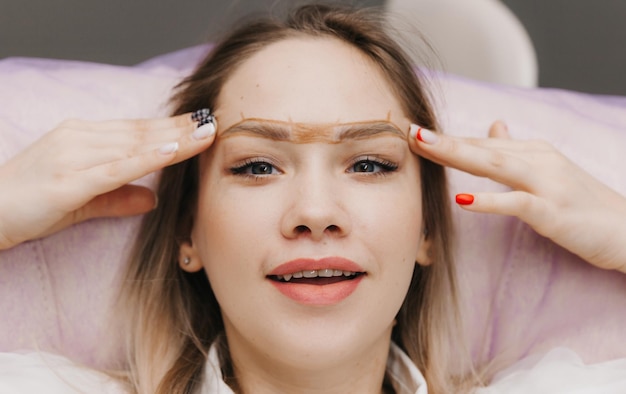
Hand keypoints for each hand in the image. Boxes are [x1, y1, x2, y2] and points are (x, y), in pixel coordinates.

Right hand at [0, 113, 215, 249]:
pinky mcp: (67, 180)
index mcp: (82, 138)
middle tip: (214, 120)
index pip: (136, 130)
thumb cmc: (31, 204)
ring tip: (204, 132)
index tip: (200, 123)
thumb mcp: (82, 200)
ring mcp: (73, 157)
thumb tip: (153, 199)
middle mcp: (79, 139)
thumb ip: (118, 197)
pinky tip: (169, 151)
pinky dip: (144, 159)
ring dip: (173, 140)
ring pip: (134, 146)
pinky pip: (114, 168)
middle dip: (180, 128)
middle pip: (140, 133)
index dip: (170, 128)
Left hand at [408, 121, 625, 272]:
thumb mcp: (548, 170)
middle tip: (407, 131)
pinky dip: (488, 201)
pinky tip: (462, 199)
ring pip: (495, 165)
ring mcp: (547, 184)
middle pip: (482, 149)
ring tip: (424, 147)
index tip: (413, 132)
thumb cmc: (583, 204)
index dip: (447, 139)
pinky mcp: (553, 210)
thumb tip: (494, 126)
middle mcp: (538, 160)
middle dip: (443, 140)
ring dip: (457, 155)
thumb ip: (517, 151)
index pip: (481, 144)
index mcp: (533, 152)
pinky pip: (516, 204)